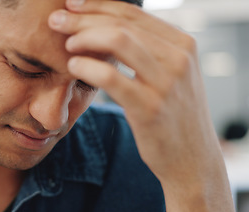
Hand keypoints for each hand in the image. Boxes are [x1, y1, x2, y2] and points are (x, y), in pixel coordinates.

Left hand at [49, 0, 238, 211]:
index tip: (71, 4)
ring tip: (66, 44)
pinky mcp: (151, 107)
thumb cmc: (172, 116)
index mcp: (183, 44)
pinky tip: (74, 66)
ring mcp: (168, 82)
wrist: (192, 160)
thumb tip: (103, 29)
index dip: (97, 5)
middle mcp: (179, 57)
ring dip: (84, 37)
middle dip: (83, 17)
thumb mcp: (169, 76)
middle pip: (122, 23)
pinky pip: (111, 77)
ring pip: (118, 40)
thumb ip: (146, 51)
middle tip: (56, 20)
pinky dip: (87, 67)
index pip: (133, 12)